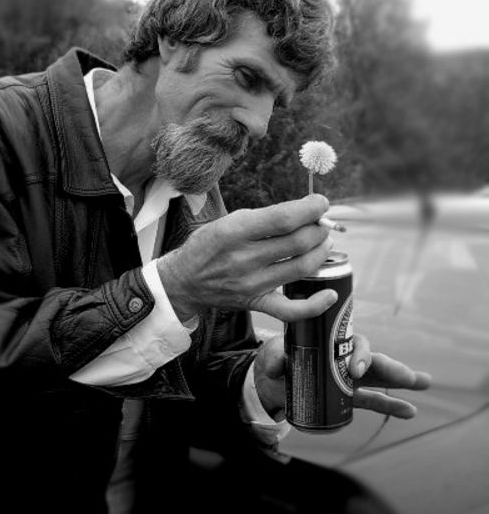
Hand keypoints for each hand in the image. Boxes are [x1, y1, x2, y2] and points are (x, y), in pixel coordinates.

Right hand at [157, 194, 336, 322]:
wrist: (183, 281)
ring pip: (302, 267)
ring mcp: (252, 284)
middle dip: (319, 228)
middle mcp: (244, 258)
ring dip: (321, 252)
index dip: (311, 209)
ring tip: (322, 243)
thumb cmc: (208, 245)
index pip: (284, 218)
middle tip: (321, 224)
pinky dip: (316, 304)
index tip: (321, 203)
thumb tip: (305, 211)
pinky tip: (330, 292)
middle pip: (298, 242)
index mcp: (235, 231)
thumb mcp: (228, 220)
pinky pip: (292, 310)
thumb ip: (264, 217)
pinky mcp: (256, 303)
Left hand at [253, 334, 431, 420]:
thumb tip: (278, 367)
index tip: (356, 371)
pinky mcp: (347, 398)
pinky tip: (410, 411)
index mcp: (330, 344)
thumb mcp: (271, 356)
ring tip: (425, 384)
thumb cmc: (277, 360)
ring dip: (402, 383)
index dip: (360, 355)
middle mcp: (344, 359)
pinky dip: (392, 405)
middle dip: (392, 368)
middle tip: (410, 378)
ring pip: (380, 380)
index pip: (353, 344)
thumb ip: (273, 360)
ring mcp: (349, 379)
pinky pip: (373, 402)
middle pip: (373, 360)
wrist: (272, 381)